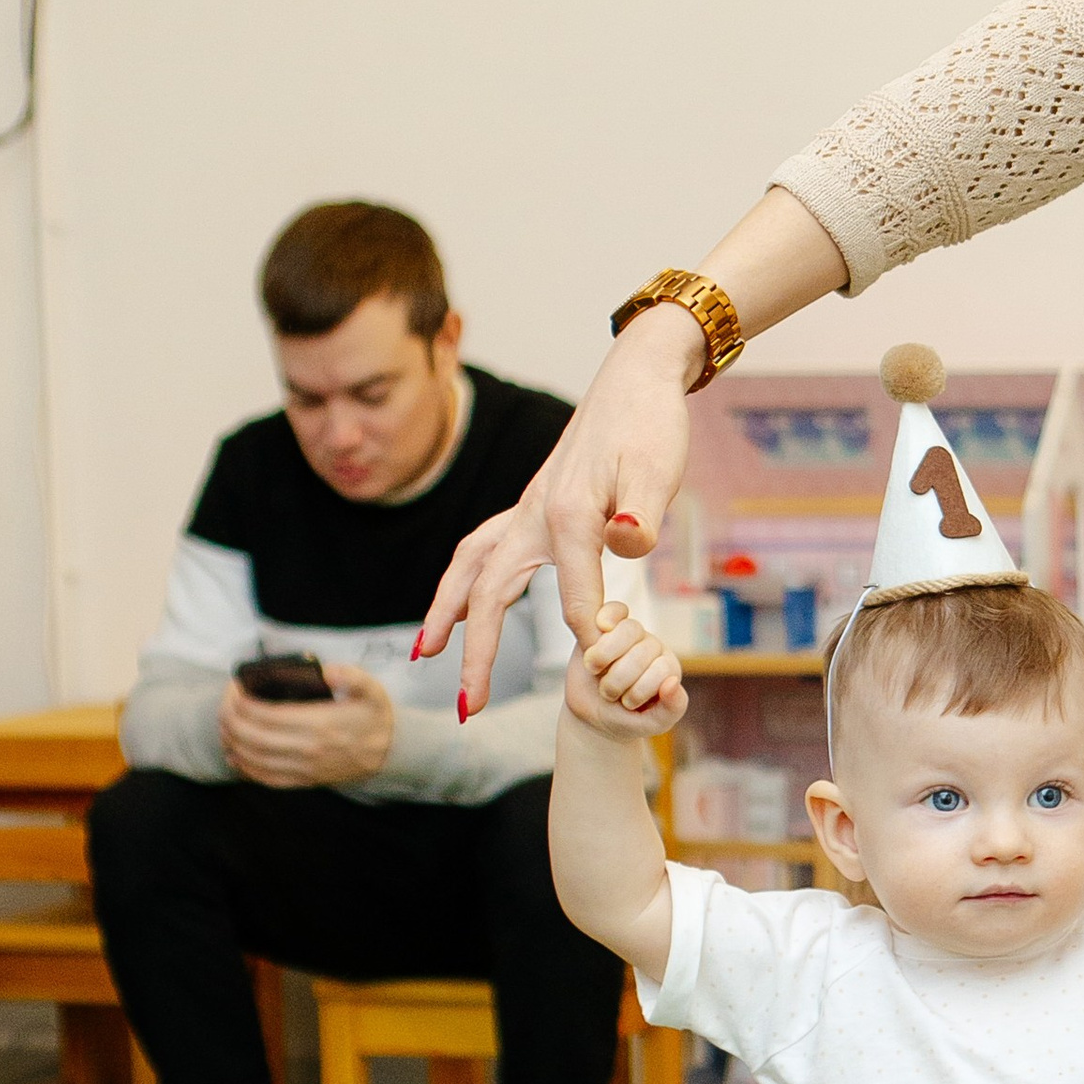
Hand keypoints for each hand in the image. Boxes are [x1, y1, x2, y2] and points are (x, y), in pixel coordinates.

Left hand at [219, 666, 397, 790]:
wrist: (390, 752)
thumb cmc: (374, 716)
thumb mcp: (371, 689)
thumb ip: (350, 676)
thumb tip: (326, 672)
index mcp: (320, 723)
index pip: (266, 714)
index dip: (242, 701)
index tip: (235, 688)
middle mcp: (309, 748)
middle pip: (253, 736)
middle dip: (230, 719)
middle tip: (225, 705)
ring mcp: (306, 767)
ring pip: (255, 759)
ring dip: (233, 742)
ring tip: (225, 726)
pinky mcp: (305, 780)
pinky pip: (267, 778)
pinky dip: (245, 768)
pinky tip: (235, 755)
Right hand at [414, 186, 849, 709]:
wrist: (638, 375)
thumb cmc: (651, 423)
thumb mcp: (658, 469)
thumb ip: (642, 512)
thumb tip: (627, 544)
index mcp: (564, 516)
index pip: (574, 600)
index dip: (589, 639)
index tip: (601, 674)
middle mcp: (531, 515)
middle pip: (489, 593)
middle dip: (477, 653)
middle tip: (468, 708)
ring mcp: (526, 509)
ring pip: (471, 567)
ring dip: (448, 612)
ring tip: (425, 652)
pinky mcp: (532, 505)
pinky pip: (485, 550)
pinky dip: (467, 581)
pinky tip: (465, 602)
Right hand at [566, 601, 687, 738]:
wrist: (592, 715)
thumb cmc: (626, 719)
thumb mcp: (652, 724)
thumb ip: (671, 709)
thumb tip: (672, 683)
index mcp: (668, 668)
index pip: (661, 669)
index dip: (639, 690)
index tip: (628, 705)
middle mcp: (652, 648)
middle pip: (642, 651)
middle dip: (619, 679)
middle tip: (608, 694)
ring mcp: (630, 635)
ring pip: (628, 630)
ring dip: (606, 656)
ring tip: (597, 672)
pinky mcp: (606, 626)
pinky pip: (614, 610)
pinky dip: (604, 620)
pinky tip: (591, 640)